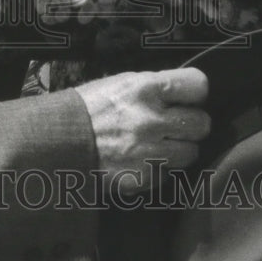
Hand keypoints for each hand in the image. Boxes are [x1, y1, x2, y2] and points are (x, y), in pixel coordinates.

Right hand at [76, 68, 209, 191]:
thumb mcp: (120, 83)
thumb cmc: (90, 107)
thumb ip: (154, 87)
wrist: (59, 142)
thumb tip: (184, 95)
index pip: (198, 86)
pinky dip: (162, 167)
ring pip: (191, 151)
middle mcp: (151, 119)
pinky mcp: (144, 176)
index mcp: (145, 88)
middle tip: (175, 124)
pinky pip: (170, 172)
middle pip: (202, 122)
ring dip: (179, 148)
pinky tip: (144, 158)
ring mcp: (149, 151)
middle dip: (191, 123)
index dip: (195, 93)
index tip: (187, 98)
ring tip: (159, 144)